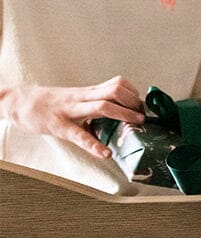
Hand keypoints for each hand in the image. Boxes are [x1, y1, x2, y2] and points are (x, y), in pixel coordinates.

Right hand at [0, 76, 145, 159]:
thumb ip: (97, 105)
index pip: (117, 84)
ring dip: (124, 115)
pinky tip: (105, 153)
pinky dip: (94, 145)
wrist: (20, 102)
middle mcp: (82, 98)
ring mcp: (71, 110)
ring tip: (136, 125)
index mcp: (88, 92)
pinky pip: (79, 135)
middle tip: (142, 116)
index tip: (143, 106)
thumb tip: (121, 119)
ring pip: (102, 106)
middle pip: (114, 90)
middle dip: (134, 102)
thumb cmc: (52, 104)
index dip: (134, 93)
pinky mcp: (60, 126)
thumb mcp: (77, 100)